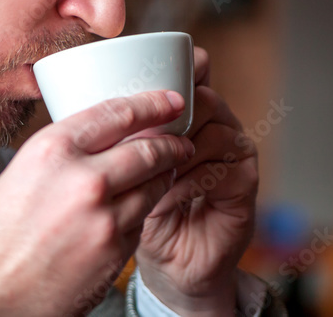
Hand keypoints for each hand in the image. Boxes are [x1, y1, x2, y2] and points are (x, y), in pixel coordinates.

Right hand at [0, 89, 195, 316]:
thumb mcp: (20, 173)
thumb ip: (63, 156)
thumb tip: (99, 141)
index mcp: (53, 149)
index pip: (118, 113)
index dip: (152, 103)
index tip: (172, 100)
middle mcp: (83, 179)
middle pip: (147, 150)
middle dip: (171, 144)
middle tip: (182, 141)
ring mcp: (103, 220)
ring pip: (152, 189)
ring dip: (161, 180)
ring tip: (164, 175)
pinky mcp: (113, 255)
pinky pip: (138, 225)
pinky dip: (140, 217)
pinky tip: (134, 214)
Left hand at [135, 47, 258, 314]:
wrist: (169, 262)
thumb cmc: (139, 209)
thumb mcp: (120, 165)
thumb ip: (118, 132)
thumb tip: (87, 99)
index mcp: (188, 109)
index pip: (192, 71)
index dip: (178, 70)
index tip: (143, 88)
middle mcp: (217, 121)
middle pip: (202, 97)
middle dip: (167, 120)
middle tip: (137, 143)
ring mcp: (235, 149)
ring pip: (213, 130)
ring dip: (175, 154)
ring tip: (145, 178)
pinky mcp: (245, 180)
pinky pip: (220, 169)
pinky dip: (186, 184)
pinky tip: (162, 201)